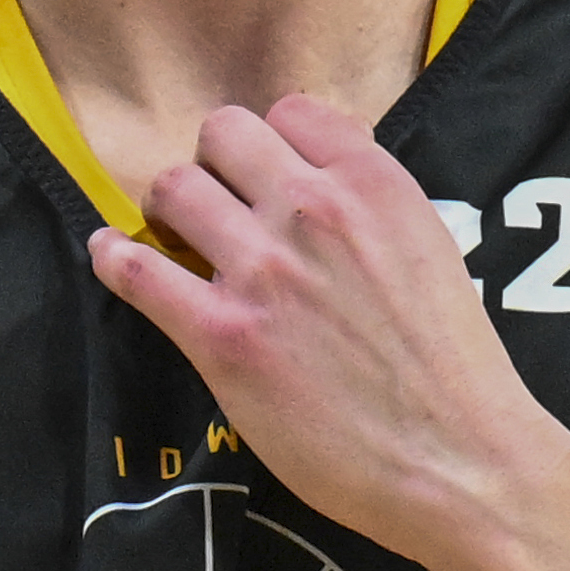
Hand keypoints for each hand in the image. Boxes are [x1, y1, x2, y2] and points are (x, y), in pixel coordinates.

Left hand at [87, 97, 561, 562]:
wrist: (459, 459)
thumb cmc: (452, 370)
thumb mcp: (431, 249)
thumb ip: (373, 208)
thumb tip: (321, 184)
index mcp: (374, 184)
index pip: (291, 111)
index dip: (272, 143)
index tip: (266, 176)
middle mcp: (315, 210)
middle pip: (222, 134)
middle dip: (214, 164)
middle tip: (218, 207)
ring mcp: (264, 270)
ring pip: (174, 187)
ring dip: (169, 208)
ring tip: (175, 236)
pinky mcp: (223, 335)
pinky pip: (137, 268)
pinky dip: (113, 256)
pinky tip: (110, 256)